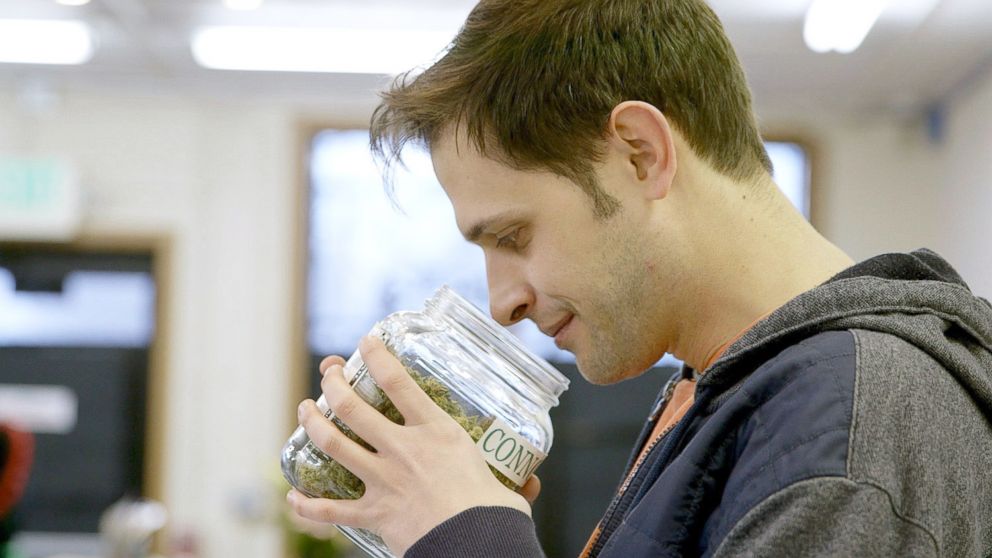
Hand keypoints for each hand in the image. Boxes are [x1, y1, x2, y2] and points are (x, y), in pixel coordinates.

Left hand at [288, 336, 531, 555]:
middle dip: (334, 385)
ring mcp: (383, 480)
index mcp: (434, 432)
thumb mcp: (502, 483)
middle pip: (354, 408)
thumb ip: (510, 480)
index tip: (366, 341)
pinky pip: (331, 509)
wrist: (475, 543)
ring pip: (334, 445)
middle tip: (328, 374)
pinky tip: (293, 496)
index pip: (398, 382)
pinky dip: (308, 504)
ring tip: (304, 409)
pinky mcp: (374, 514)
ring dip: (313, 424)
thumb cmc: (493, 512)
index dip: (377, 357)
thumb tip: (530, 485)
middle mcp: (402, 449)